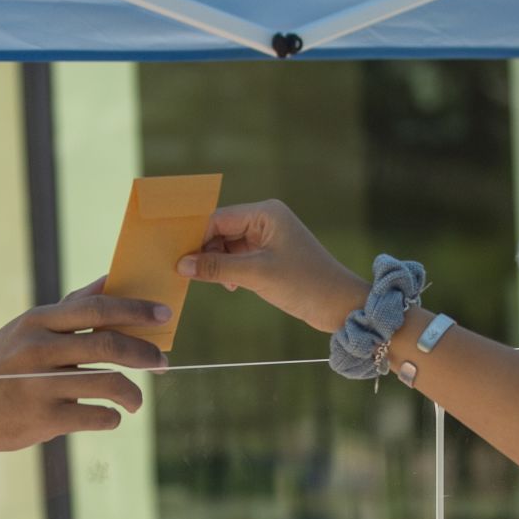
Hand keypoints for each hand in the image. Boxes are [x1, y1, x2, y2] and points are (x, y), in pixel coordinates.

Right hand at [0, 281, 167, 455]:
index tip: (165, 313)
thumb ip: (69, 309)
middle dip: (145, 353)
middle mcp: (38, 349)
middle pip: (109, 344)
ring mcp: (40, 385)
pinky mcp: (42, 419)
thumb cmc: (2, 366)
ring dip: (133, 394)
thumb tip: (111, 280)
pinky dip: (110, 418)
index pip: (97, 307)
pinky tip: (109, 417)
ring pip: (108, 383)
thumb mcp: (27, 330)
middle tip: (163, 362)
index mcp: (37, 321)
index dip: (136, 309)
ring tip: (136, 402)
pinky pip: (95, 416)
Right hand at [176, 201, 368, 334]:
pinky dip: (229, 270)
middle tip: (189, 274)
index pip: (218, 218)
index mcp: (265, 213)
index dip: (197, 238)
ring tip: (215, 283)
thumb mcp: (256, 275)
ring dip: (217, 264)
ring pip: (228, 246)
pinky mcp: (270, 255)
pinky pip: (239, 257)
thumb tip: (182, 264)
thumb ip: (217, 268)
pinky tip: (230, 286)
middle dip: (206, 252)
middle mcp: (266, 219)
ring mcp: (268, 237)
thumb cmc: (304, 283)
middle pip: (220, 230)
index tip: (179, 258)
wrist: (339, 305)